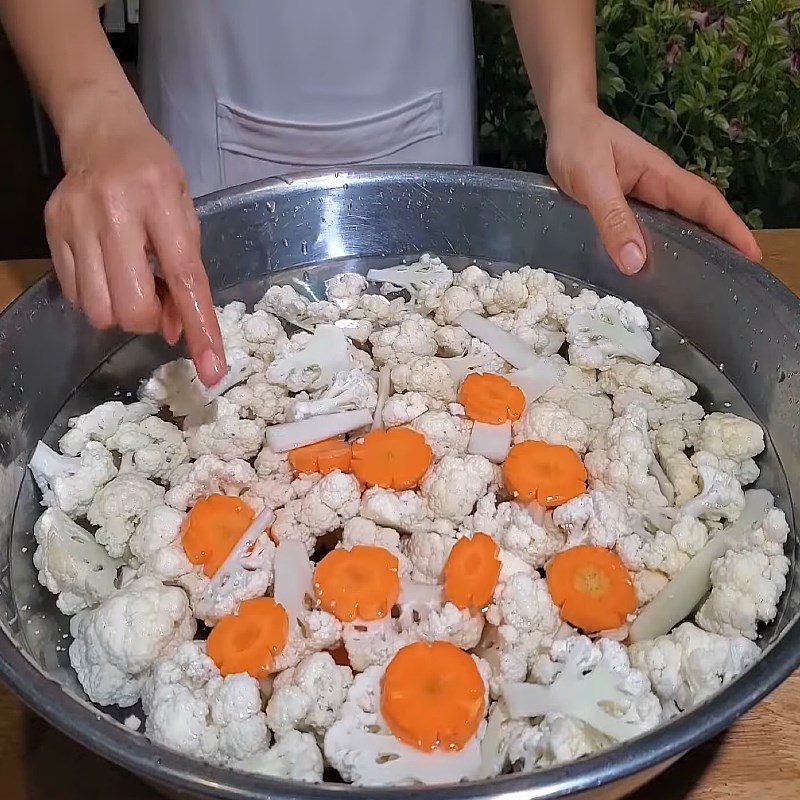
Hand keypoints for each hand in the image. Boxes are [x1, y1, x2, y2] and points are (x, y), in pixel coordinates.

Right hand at [44, 102, 225, 385]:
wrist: (102, 134)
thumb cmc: (156, 175)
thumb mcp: (187, 215)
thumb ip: (187, 273)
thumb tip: (177, 331)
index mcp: (161, 201)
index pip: (185, 279)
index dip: (200, 330)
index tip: (212, 370)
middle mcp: (113, 211)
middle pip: (130, 307)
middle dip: (150, 319)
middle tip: (158, 299)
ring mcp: (76, 221)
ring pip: (99, 310)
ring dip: (123, 311)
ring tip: (132, 282)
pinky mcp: (51, 231)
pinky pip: (75, 296)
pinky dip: (99, 298)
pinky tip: (109, 272)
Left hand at [544, 104, 761, 273]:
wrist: (563, 125)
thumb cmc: (579, 143)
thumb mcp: (592, 180)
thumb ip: (612, 218)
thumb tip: (635, 262)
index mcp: (661, 177)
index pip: (705, 203)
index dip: (731, 228)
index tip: (752, 255)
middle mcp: (658, 190)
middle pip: (697, 219)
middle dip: (719, 246)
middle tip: (732, 281)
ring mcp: (642, 200)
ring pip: (673, 228)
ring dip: (689, 252)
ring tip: (700, 286)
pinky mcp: (625, 209)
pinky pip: (648, 232)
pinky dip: (658, 251)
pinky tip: (654, 272)